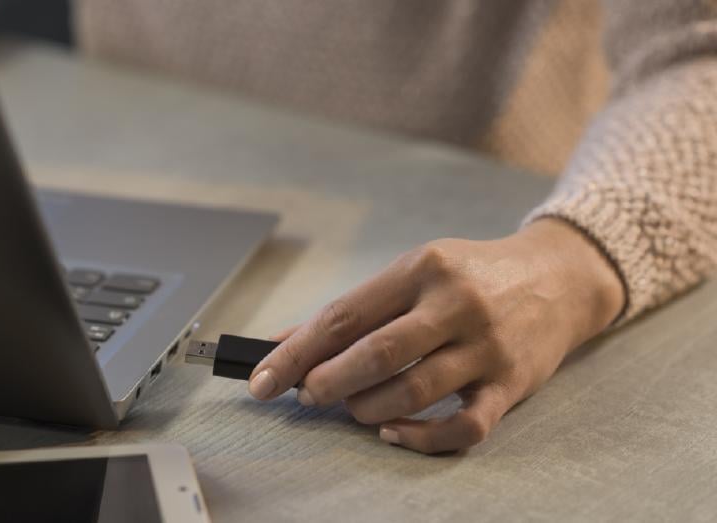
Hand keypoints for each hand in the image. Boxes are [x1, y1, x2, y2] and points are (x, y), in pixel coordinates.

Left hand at [249, 219, 623, 453]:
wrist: (560, 276)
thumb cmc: (471, 277)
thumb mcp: (414, 273)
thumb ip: (355, 309)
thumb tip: (285, 344)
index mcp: (421, 269)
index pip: (343, 315)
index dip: (295, 353)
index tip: (262, 379)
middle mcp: (455, 304)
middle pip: (375, 354)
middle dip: (327, 383)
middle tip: (308, 395)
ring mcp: (487, 346)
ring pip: (413, 391)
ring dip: (367, 409)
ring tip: (351, 409)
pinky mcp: (512, 384)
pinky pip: (464, 427)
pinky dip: (421, 438)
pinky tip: (394, 431)